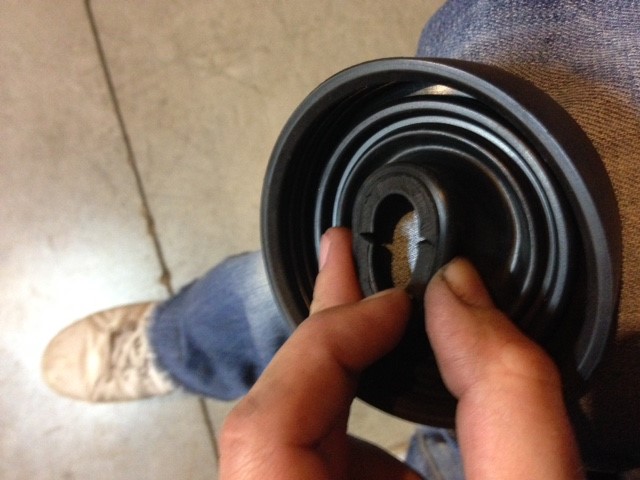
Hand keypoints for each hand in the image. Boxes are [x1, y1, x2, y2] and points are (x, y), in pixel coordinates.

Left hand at [220, 228, 582, 478]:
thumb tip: (459, 296)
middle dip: (325, 334)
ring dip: (340, 373)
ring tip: (381, 320)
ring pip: (291, 437)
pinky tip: (391, 411)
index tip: (393, 300)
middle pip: (269, 421)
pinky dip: (352, 421)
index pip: (264, 430)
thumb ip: (504, 393)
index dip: (325, 343)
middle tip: (345, 261)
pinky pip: (316, 463)